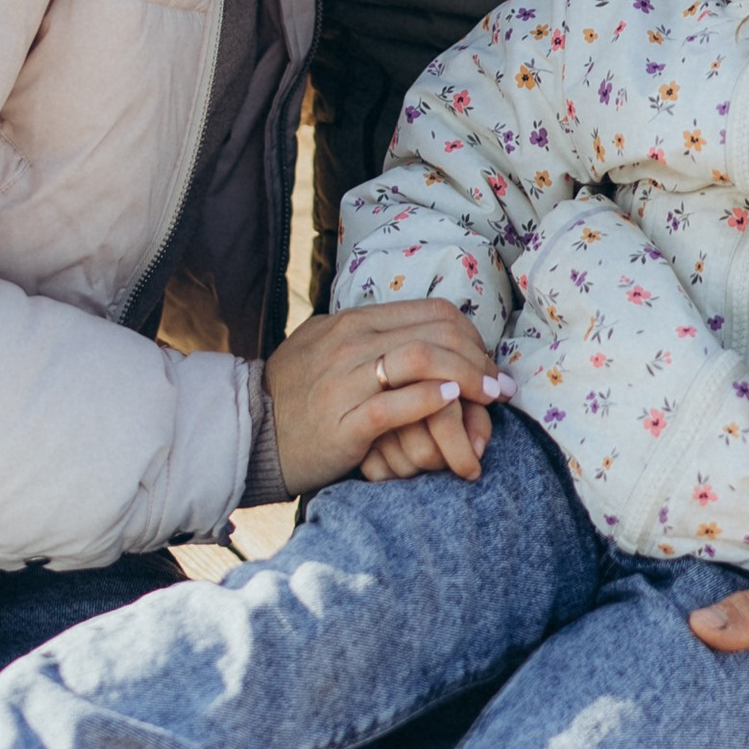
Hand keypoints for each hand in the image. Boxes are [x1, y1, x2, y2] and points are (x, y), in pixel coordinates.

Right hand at [264, 301, 504, 494]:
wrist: (248, 436)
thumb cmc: (292, 396)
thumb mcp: (325, 347)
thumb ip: (365, 336)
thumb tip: (414, 332)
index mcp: (352, 322)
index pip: (431, 312)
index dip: (470, 335)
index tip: (487, 362)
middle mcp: (350, 343)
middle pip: (434, 333)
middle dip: (477, 357)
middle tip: (500, 386)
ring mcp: (344, 381)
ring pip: (420, 361)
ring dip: (466, 376)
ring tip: (489, 397)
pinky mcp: (343, 423)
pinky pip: (395, 404)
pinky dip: (430, 398)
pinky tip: (453, 400)